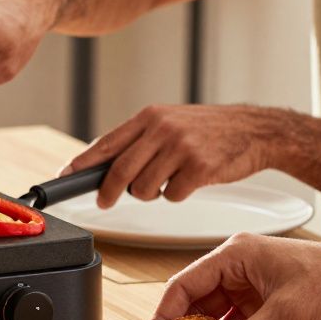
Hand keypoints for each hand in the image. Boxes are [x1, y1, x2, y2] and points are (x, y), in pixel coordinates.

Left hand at [61, 104, 285, 207]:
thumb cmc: (209, 130)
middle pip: (119, 171)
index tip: (64, 176)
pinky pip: (172, 195)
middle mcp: (162, 129)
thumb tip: (103, 164)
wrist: (256, 130)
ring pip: (144, 188)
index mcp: (149, 117)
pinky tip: (189, 181)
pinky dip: (176, 195)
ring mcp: (181, 148)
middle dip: (108, 192)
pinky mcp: (200, 168)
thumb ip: (139, 139)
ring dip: (150, 193)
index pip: (106, 143)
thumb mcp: (170, 121)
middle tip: (105, 202)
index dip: (82, 163)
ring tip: (167, 180)